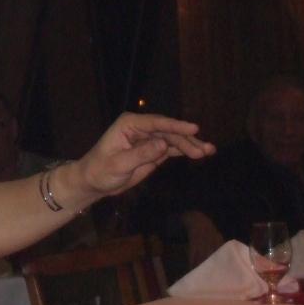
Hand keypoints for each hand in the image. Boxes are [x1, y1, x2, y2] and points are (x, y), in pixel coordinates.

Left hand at [73, 113, 213, 197]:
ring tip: (209, 151)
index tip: (194, 128)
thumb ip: (141, 154)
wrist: (94, 182)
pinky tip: (200, 153)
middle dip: (187, 139)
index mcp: (129, 124)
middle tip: (205, 149)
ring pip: (173, 139)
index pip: (156, 123)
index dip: (175, 125)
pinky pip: (172, 149)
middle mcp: (141, 128)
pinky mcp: (153, 150)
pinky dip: (185, 151)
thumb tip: (163, 145)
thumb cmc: (101, 171)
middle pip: (168, 131)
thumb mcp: (119, 165)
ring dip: (190, 145)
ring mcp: (148, 138)